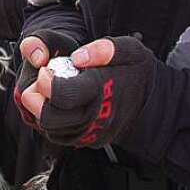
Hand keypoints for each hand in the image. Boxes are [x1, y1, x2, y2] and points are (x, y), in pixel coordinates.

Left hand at [18, 36, 156, 147]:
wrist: (153, 103)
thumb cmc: (137, 73)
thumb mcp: (130, 50)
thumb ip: (106, 49)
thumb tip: (79, 57)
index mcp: (100, 90)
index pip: (62, 95)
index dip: (46, 82)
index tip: (46, 70)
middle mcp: (94, 116)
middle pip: (50, 117)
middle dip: (35, 99)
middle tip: (39, 83)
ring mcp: (91, 132)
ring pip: (51, 129)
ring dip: (41, 110)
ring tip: (49, 92)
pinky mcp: (89, 141)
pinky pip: (59, 136)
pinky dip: (52, 121)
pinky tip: (58, 104)